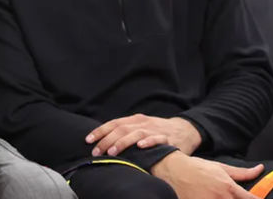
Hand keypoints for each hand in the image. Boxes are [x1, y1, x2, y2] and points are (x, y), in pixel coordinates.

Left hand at [86, 114, 201, 156]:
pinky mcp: (167, 138)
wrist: (184, 129)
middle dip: (106, 140)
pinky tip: (141, 146)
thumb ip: (125, 131)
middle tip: (97, 151)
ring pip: (136, 133)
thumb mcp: (140, 127)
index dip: (100, 131)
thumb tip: (103, 140)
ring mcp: (155, 129)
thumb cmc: (157, 131)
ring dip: (123, 142)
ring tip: (112, 152)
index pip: (113, 123)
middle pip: (121, 129)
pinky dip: (148, 142)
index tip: (88, 140)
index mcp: (134, 120)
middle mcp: (142, 123)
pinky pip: (157, 139)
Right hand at [151, 151, 262, 198]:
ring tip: (216, 196)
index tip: (255, 198)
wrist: (172, 168)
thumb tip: (260, 169)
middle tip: (231, 196)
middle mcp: (221, 198)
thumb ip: (242, 173)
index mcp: (229, 188)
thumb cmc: (196, 167)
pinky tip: (207, 198)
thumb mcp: (220, 167)